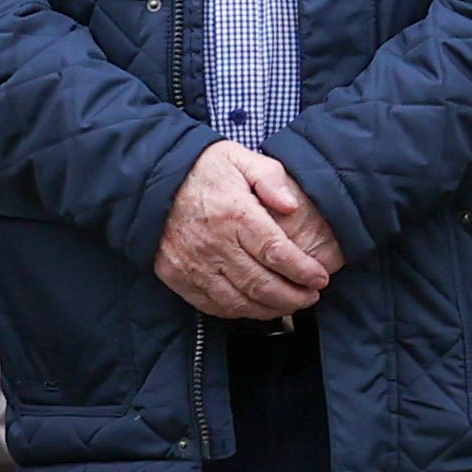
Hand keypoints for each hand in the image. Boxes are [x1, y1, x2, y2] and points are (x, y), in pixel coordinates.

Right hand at [153, 139, 339, 319]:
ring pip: (240, 302)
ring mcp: (193, 265)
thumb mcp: (239, 158)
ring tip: (292, 304)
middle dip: (295, 296)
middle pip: (262, 285)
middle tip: (312, 295)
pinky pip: (214, 306)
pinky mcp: (177, 277)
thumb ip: (270, 178)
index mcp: (234, 214)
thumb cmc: (201, 170)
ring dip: (272, 309)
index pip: (277, 253)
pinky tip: (258, 306)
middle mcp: (213, 244)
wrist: (150, 182)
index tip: (320, 277)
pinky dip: (241, 312)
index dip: (303, 271)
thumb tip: (292, 205)